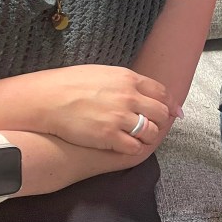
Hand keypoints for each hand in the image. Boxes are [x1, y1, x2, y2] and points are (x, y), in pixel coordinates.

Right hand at [39, 65, 181, 154]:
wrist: (47, 99)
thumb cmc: (70, 84)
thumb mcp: (103, 73)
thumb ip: (126, 81)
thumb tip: (143, 88)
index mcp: (128, 79)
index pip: (161, 92)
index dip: (169, 104)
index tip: (173, 112)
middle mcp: (128, 97)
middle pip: (160, 113)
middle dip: (161, 121)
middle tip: (157, 127)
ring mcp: (120, 117)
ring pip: (151, 132)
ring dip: (149, 137)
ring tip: (142, 138)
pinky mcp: (109, 136)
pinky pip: (134, 147)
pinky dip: (135, 148)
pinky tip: (128, 147)